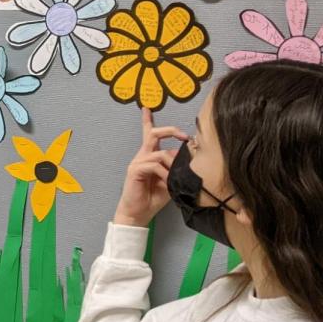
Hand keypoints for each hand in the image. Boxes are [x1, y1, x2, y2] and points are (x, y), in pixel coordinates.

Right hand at [114, 108, 188, 227]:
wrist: (138, 213)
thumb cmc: (153, 197)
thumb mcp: (170, 180)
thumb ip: (175, 168)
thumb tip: (187, 158)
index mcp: (149, 156)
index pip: (149, 134)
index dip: (148, 120)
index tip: (148, 108)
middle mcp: (142, 156)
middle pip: (154, 133)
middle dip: (170, 131)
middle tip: (184, 136)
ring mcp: (137, 162)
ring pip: (159, 152)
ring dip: (172, 163)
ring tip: (175, 176)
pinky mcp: (135, 170)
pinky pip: (154, 165)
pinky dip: (164, 172)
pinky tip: (167, 181)